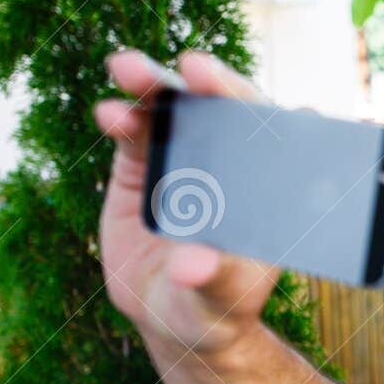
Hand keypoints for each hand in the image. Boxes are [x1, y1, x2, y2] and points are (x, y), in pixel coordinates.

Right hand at [93, 49, 280, 356]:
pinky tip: (110, 114)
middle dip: (211, 83)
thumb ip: (213, 280)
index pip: (273, 136)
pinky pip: (134, 132)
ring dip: (153, 83)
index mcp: (268, 186)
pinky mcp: (142, 165)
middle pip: (225, 108)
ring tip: (128, 68)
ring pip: (175, 107)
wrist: (175, 316)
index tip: (250, 101)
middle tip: (193, 67)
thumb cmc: (217, 307)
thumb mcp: (222, 300)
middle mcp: (231, 161)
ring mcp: (186, 157)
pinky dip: (122, 117)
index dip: (262, 113)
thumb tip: (193, 266)